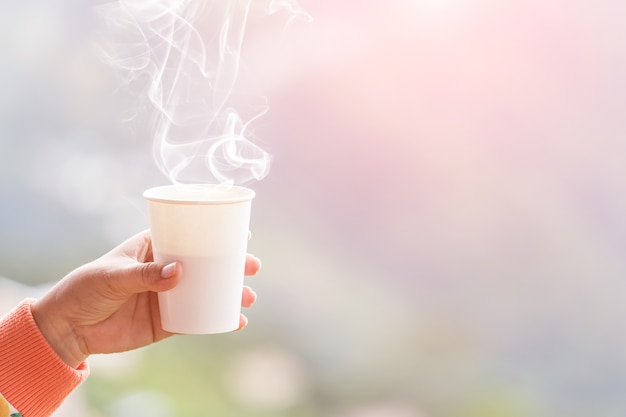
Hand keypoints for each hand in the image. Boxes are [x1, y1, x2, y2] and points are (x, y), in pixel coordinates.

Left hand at [31, 230, 260, 368]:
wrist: (68, 329)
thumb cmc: (85, 289)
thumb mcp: (112, 276)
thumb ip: (144, 275)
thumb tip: (179, 273)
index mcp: (153, 248)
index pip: (189, 235)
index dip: (216, 233)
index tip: (242, 234)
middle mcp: (165, 269)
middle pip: (206, 263)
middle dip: (232, 264)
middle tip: (252, 266)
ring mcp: (168, 296)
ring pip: (207, 291)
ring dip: (230, 293)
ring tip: (248, 297)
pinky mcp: (166, 321)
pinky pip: (197, 318)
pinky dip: (217, 319)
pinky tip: (234, 321)